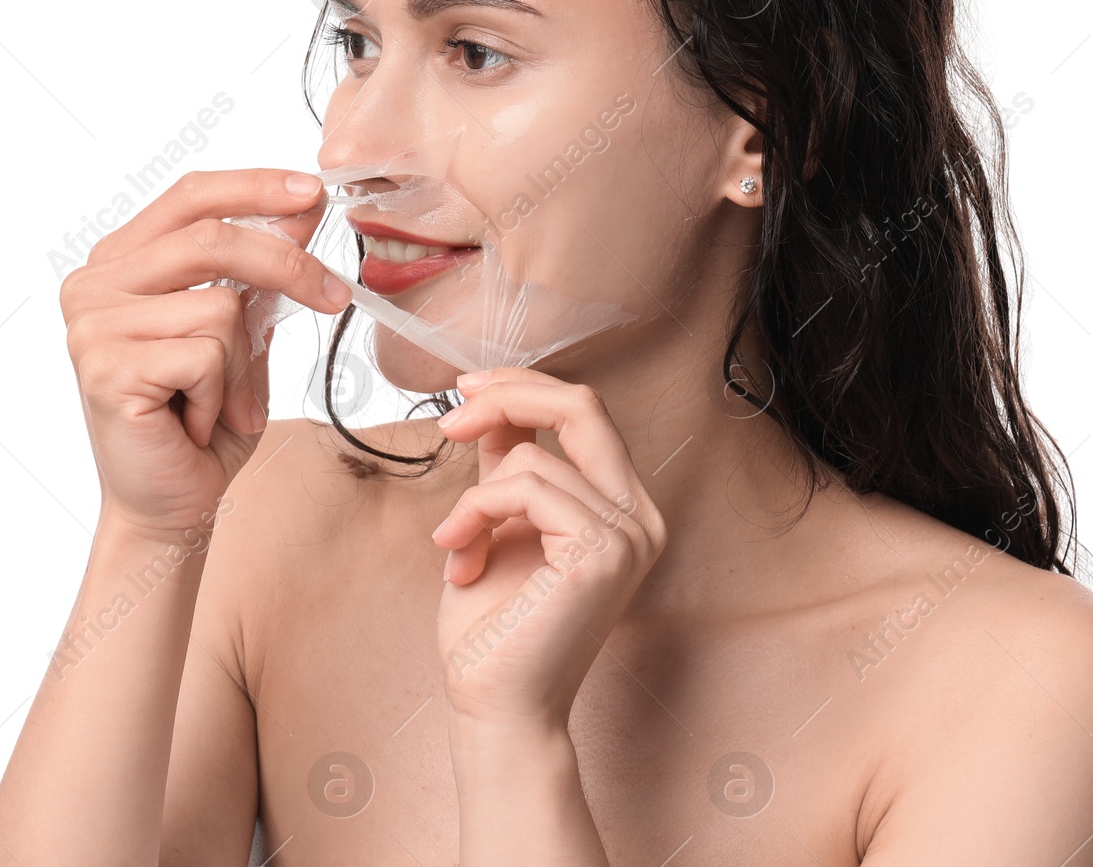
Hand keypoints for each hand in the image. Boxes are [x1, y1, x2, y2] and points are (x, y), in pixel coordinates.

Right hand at [59, 168, 350, 538]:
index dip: (256, 186)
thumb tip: (304, 206)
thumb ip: (260, 271)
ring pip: (220, 306)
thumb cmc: (203, 418)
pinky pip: (205, 355)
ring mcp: (92, 326)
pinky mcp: (105, 368)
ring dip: (242, 365)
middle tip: (334, 296)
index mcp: (121, 261)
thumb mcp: (243, 330)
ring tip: (218, 402)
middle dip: (288, 266)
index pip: (191, 196)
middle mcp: (94, 284)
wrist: (171, 504)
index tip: (314, 191)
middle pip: (212, 239)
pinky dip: (222, 395)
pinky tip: (195, 422)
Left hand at [431, 368, 667, 730]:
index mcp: (623, 507)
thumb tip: (492, 406)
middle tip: (452, 420)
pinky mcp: (601, 553)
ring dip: (473, 500)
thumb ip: (507, 466)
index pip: (585, 414)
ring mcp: (628, 535)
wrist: (495, 705)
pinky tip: (458, 558)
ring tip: (453, 547)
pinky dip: (476, 513)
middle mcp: (639, 517)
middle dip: (509, 396)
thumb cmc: (494, 628)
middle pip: (584, 406)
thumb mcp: (497, 523)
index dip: (525, 388)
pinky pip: (525, 489)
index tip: (467, 390)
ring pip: (535, 460)